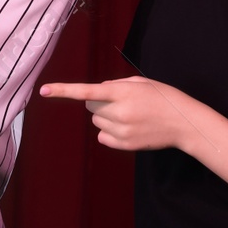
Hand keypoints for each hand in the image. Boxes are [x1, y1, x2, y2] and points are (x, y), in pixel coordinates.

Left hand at [38, 76, 195, 152]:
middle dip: (99, 103)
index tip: (44, 90)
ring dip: (106, 117)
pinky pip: (102, 137)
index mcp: (123, 93)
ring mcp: (122, 131)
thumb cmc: (163, 97)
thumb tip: (98, 92)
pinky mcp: (124, 145)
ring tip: (130, 115)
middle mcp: (119, 113)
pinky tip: (129, 128)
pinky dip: (110, 132)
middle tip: (120, 102)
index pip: (87, 91)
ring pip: (96, 122)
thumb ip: (116, 84)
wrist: (184, 123)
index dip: (63, 91)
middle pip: (90, 107)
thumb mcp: (141, 82)